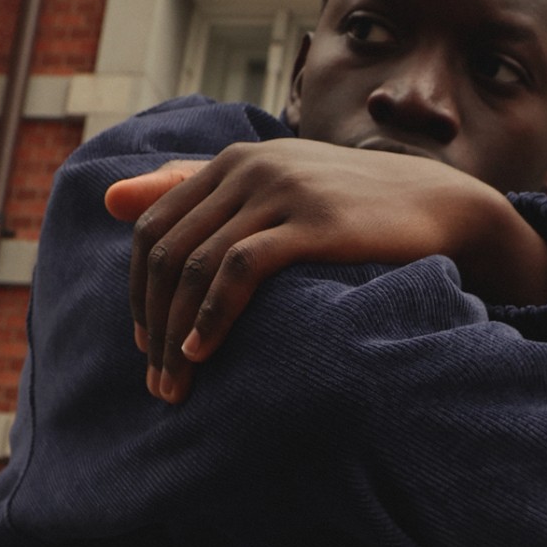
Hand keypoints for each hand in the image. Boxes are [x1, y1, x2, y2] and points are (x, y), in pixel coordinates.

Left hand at [103, 140, 546, 401]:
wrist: (438, 205)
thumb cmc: (352, 208)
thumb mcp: (272, 189)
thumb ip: (193, 187)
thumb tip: (108, 199)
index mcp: (231, 161)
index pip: (153, 227)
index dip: (140, 292)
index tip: (147, 346)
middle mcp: (247, 167)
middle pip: (167, 252)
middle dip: (152, 324)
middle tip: (156, 382)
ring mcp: (279, 191)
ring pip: (195, 265)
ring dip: (175, 334)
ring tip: (175, 385)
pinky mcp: (310, 222)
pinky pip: (238, 271)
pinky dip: (211, 316)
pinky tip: (203, 353)